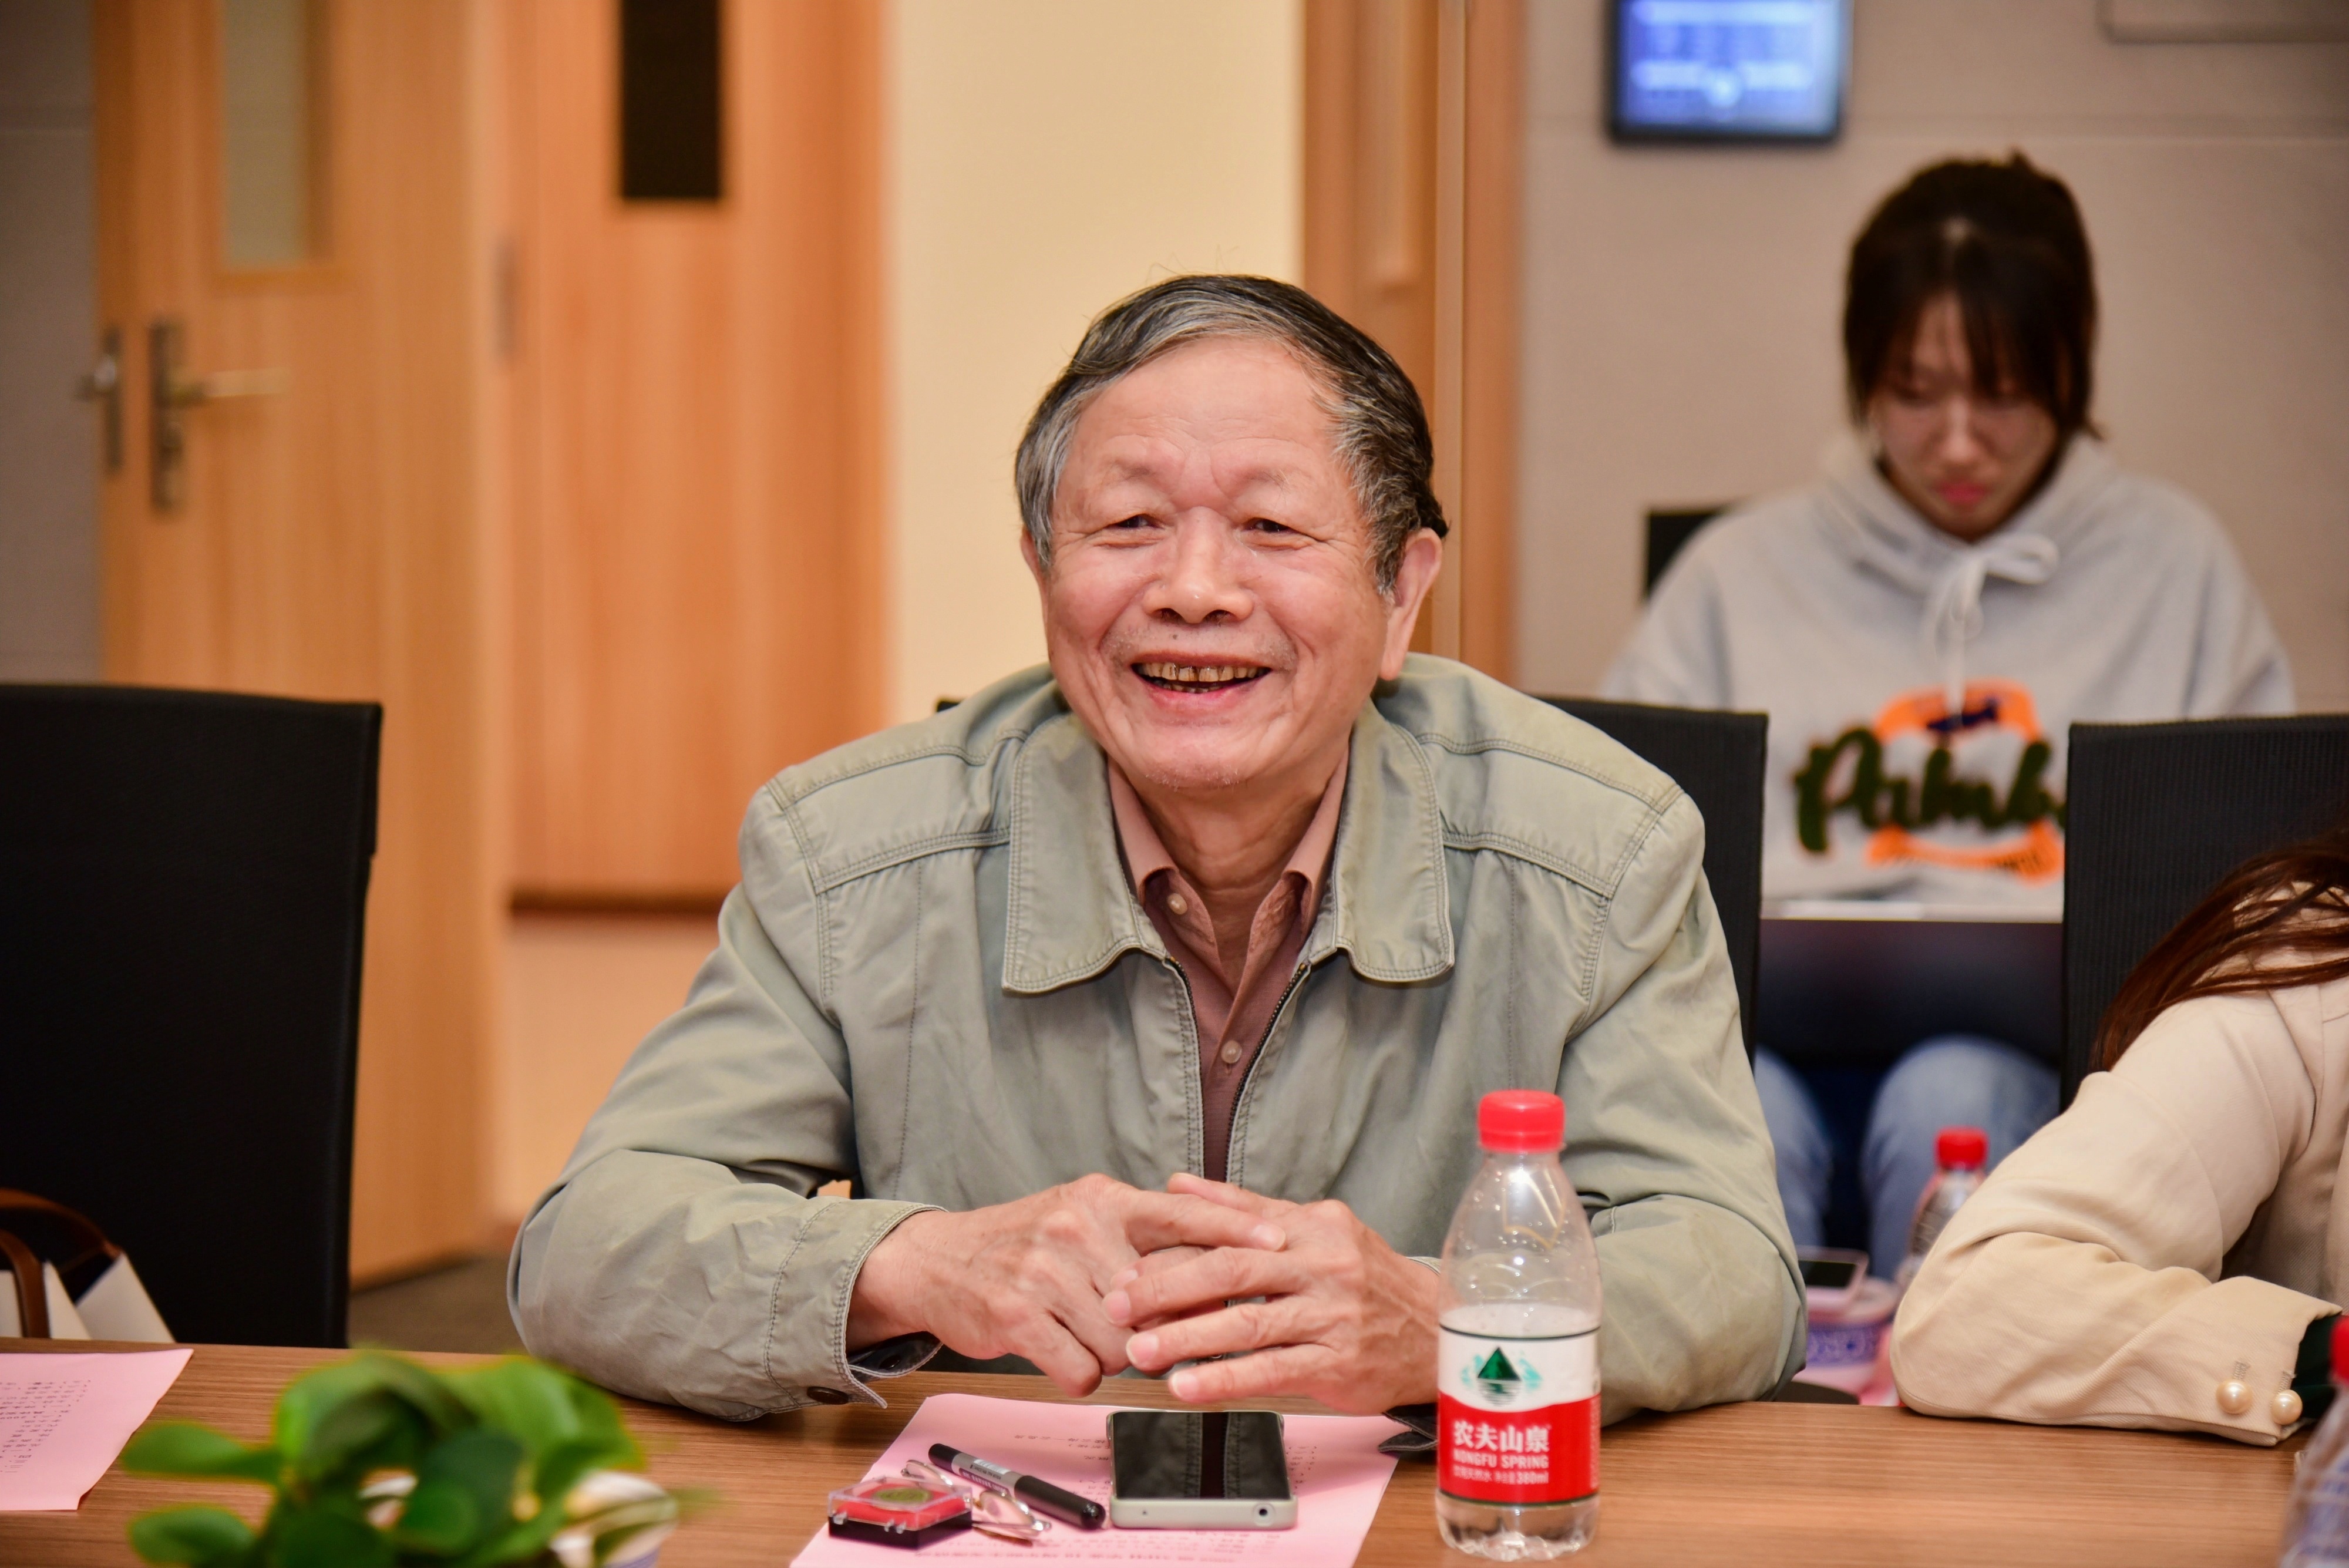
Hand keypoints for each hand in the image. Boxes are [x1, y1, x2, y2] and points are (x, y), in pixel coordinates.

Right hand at [847, 1174, 1286, 1395]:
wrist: (939, 1260)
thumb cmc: (1027, 1246)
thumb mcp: (1085, 1220)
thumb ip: (1142, 1240)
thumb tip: (1214, 1276)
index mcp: (1102, 1200)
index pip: (1181, 1212)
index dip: (1233, 1229)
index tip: (1278, 1245)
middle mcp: (1076, 1227)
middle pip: (1158, 1297)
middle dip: (1159, 1324)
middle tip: (1151, 1332)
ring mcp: (1044, 1270)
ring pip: (1122, 1341)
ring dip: (1113, 1353)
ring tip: (1085, 1335)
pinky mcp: (1015, 1314)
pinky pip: (1081, 1369)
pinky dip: (1078, 1374)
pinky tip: (1061, 1353)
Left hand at [1105, 1174, 1439, 1412]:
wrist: (1438, 1330)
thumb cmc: (1367, 1280)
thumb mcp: (1314, 1228)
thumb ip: (1243, 1208)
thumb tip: (1177, 1182)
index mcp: (1312, 1225)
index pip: (1230, 1229)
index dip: (1173, 1246)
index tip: (1125, 1263)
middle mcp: (1324, 1264)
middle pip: (1232, 1270)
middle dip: (1166, 1287)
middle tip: (1117, 1304)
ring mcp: (1333, 1314)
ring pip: (1248, 1324)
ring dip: (1186, 1338)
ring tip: (1139, 1352)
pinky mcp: (1340, 1362)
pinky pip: (1272, 1371)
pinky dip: (1225, 1379)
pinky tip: (1188, 1388)